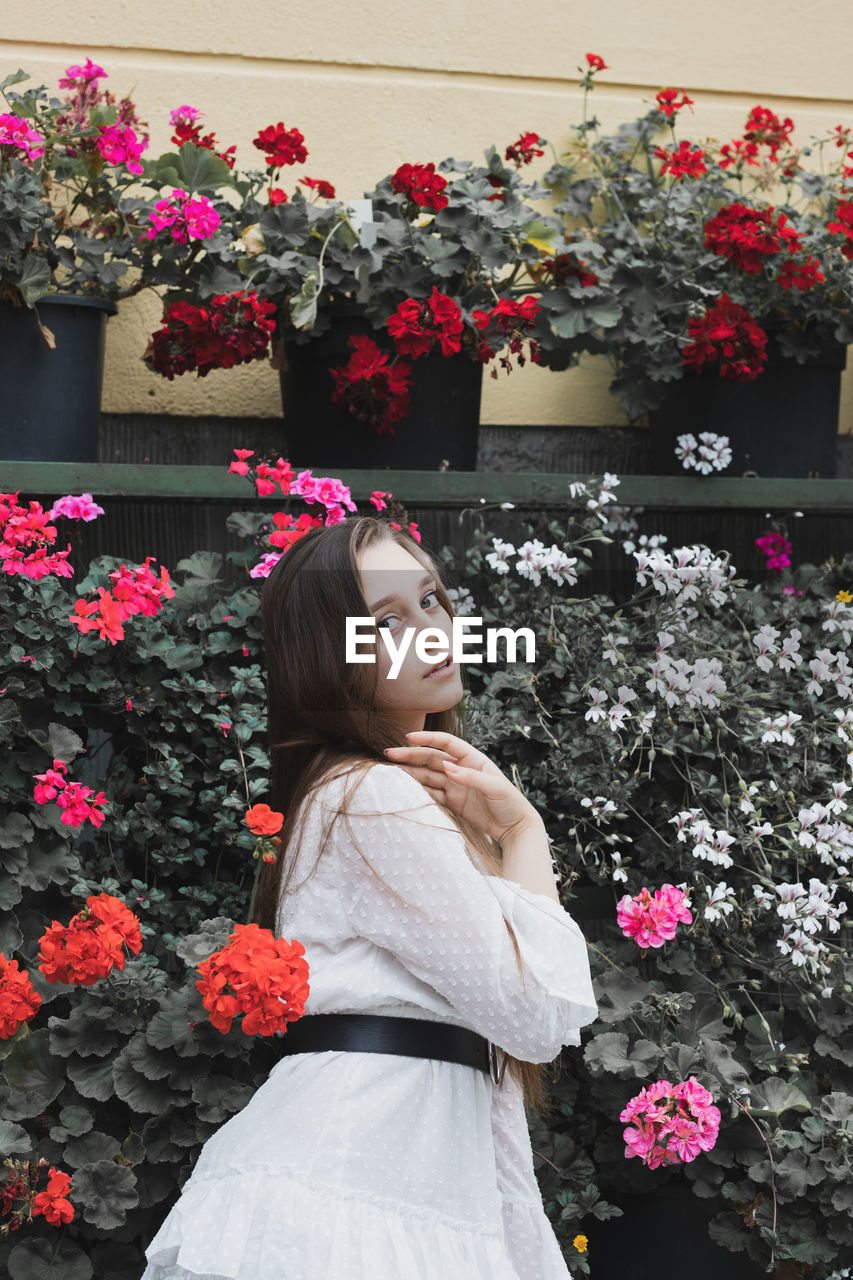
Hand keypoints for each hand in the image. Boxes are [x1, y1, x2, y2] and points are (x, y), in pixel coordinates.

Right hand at [383, 729, 537, 845]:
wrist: (515, 827)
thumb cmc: (510, 803)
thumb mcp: (495, 787)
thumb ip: (471, 777)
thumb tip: (448, 768)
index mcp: (473, 759)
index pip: (446, 743)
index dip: (428, 738)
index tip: (409, 737)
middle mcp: (461, 770)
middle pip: (431, 759)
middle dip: (410, 756)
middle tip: (389, 754)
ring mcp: (455, 786)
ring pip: (428, 776)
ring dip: (411, 774)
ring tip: (391, 773)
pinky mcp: (453, 802)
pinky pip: (432, 794)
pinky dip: (418, 792)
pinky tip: (405, 790)